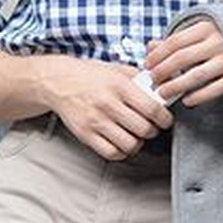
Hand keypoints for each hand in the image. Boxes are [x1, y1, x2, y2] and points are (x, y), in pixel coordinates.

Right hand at [38, 56, 172, 160]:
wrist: (57, 82)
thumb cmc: (88, 76)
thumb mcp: (116, 69)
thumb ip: (138, 79)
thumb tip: (161, 88)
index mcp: (118, 86)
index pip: (151, 108)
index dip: (164, 118)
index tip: (165, 120)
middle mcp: (107, 104)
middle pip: (143, 129)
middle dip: (153, 131)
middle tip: (151, 127)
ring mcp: (96, 121)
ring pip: (129, 144)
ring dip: (138, 143)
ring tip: (136, 136)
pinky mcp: (86, 134)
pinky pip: (111, 153)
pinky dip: (121, 152)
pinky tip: (121, 142)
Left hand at [143, 19, 222, 107]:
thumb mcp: (203, 31)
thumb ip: (178, 38)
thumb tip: (150, 46)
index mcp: (207, 27)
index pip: (174, 42)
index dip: (157, 55)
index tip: (147, 65)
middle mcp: (218, 41)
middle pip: (182, 58)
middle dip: (162, 71)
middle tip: (153, 81)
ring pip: (196, 76)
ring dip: (176, 86)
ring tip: (163, 93)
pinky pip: (214, 89)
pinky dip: (198, 96)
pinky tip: (186, 101)